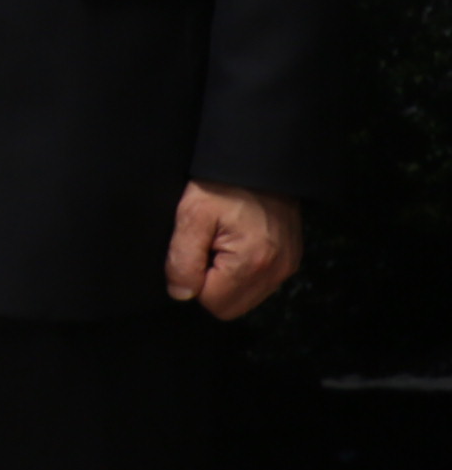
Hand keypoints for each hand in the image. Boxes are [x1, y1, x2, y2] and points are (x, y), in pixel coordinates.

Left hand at [166, 180, 302, 318]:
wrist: (258, 162)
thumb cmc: (222, 184)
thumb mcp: (191, 214)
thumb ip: (182, 259)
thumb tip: (180, 294)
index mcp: (252, 263)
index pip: (213, 303)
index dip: (193, 282)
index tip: (194, 252)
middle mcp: (276, 272)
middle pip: (231, 307)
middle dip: (210, 284)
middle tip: (205, 248)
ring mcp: (286, 267)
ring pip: (244, 298)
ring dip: (226, 279)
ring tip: (220, 243)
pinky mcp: (289, 260)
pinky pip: (258, 284)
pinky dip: (242, 272)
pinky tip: (234, 244)